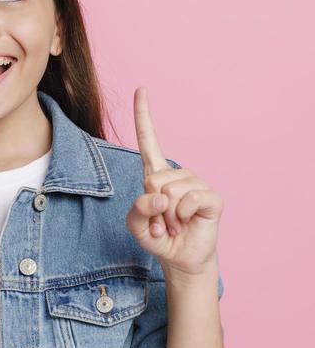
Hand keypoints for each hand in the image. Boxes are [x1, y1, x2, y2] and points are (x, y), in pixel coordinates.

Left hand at [125, 86, 222, 276]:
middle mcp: (176, 174)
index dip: (144, 115)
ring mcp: (196, 183)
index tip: (141, 88)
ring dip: (167, 217)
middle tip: (160, 221)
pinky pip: (190, 199)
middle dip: (151, 207)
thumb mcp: (136, 225)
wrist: (180, 258)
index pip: (148, 139)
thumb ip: (137, 210)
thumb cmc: (158, 237)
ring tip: (173, 224)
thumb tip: (160, 196)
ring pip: (170, 191)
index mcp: (156, 173)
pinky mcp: (211, 197)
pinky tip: (186, 223)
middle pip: (152, 178)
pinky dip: (182, 216)